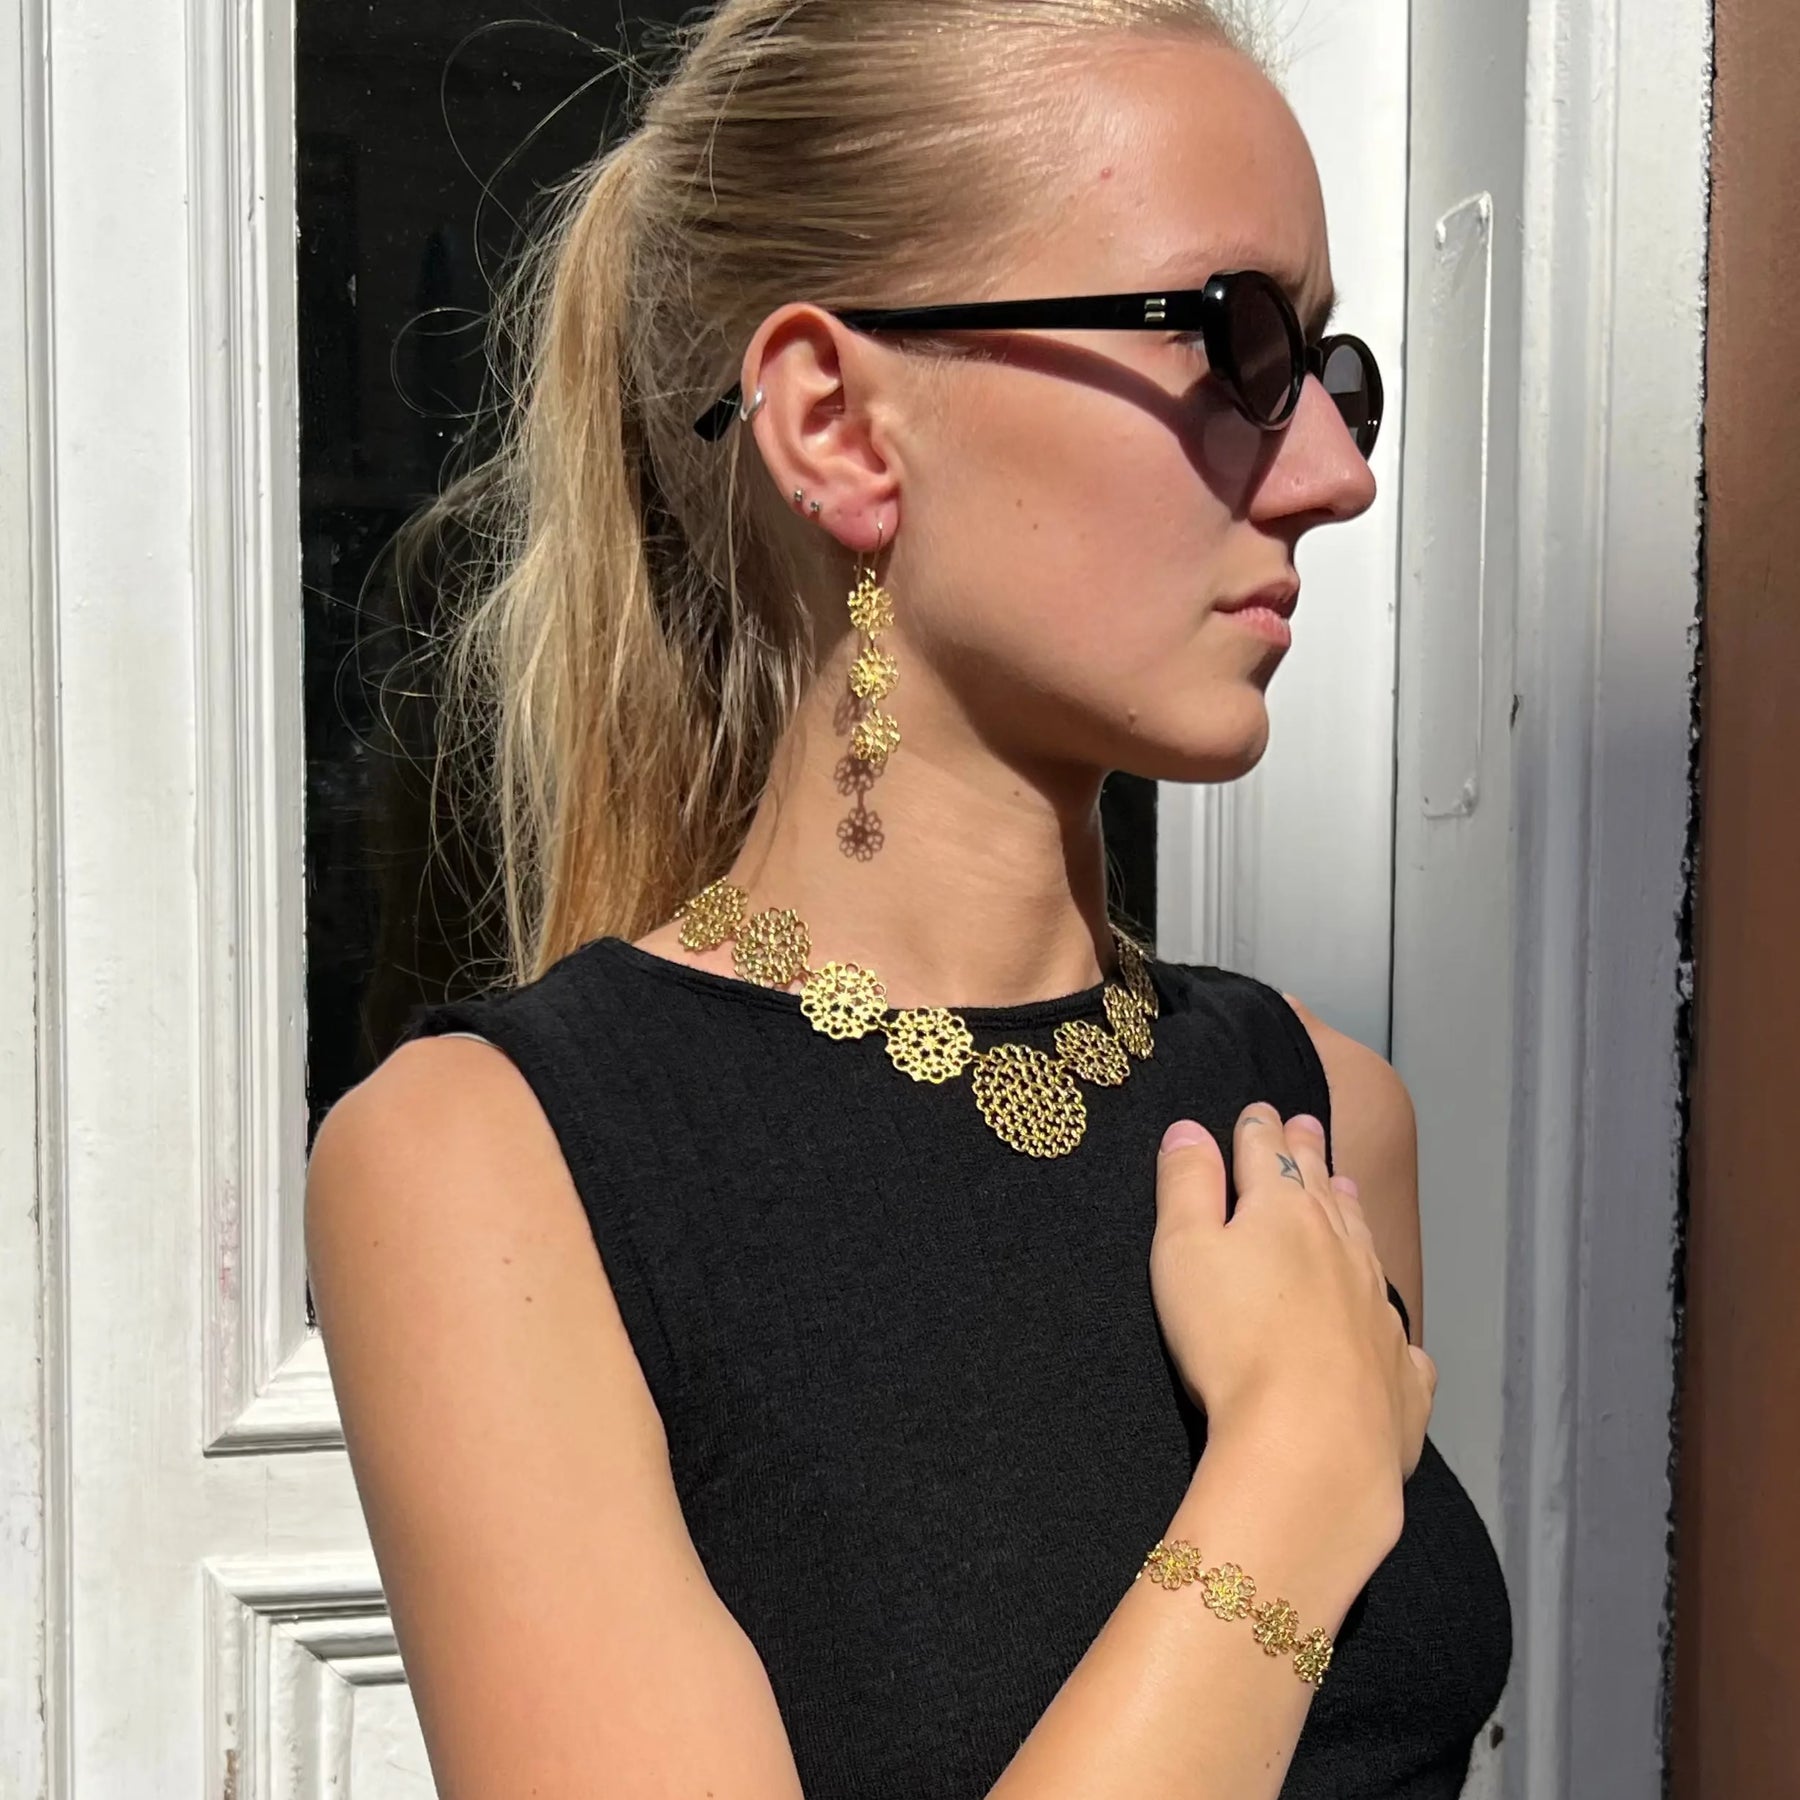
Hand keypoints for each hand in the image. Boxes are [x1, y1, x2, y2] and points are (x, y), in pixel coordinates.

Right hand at [1149, 1105, 1435, 1536]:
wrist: (1314, 1441)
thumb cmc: (1232, 1342)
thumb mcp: (1182, 1252)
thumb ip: (1185, 1185)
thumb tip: (1190, 1128)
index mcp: (1282, 1210)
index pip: (1266, 1152)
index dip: (1257, 1127)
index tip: (1258, 1109)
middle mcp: (1341, 1245)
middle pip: (1321, 1186)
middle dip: (1308, 1151)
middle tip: (1306, 1126)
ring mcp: (1377, 1307)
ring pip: (1364, 1244)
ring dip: (1350, 1211)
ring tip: (1345, 1190)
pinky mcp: (1401, 1372)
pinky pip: (1397, 1336)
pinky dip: (1385, 1320)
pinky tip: (1388, 1328)